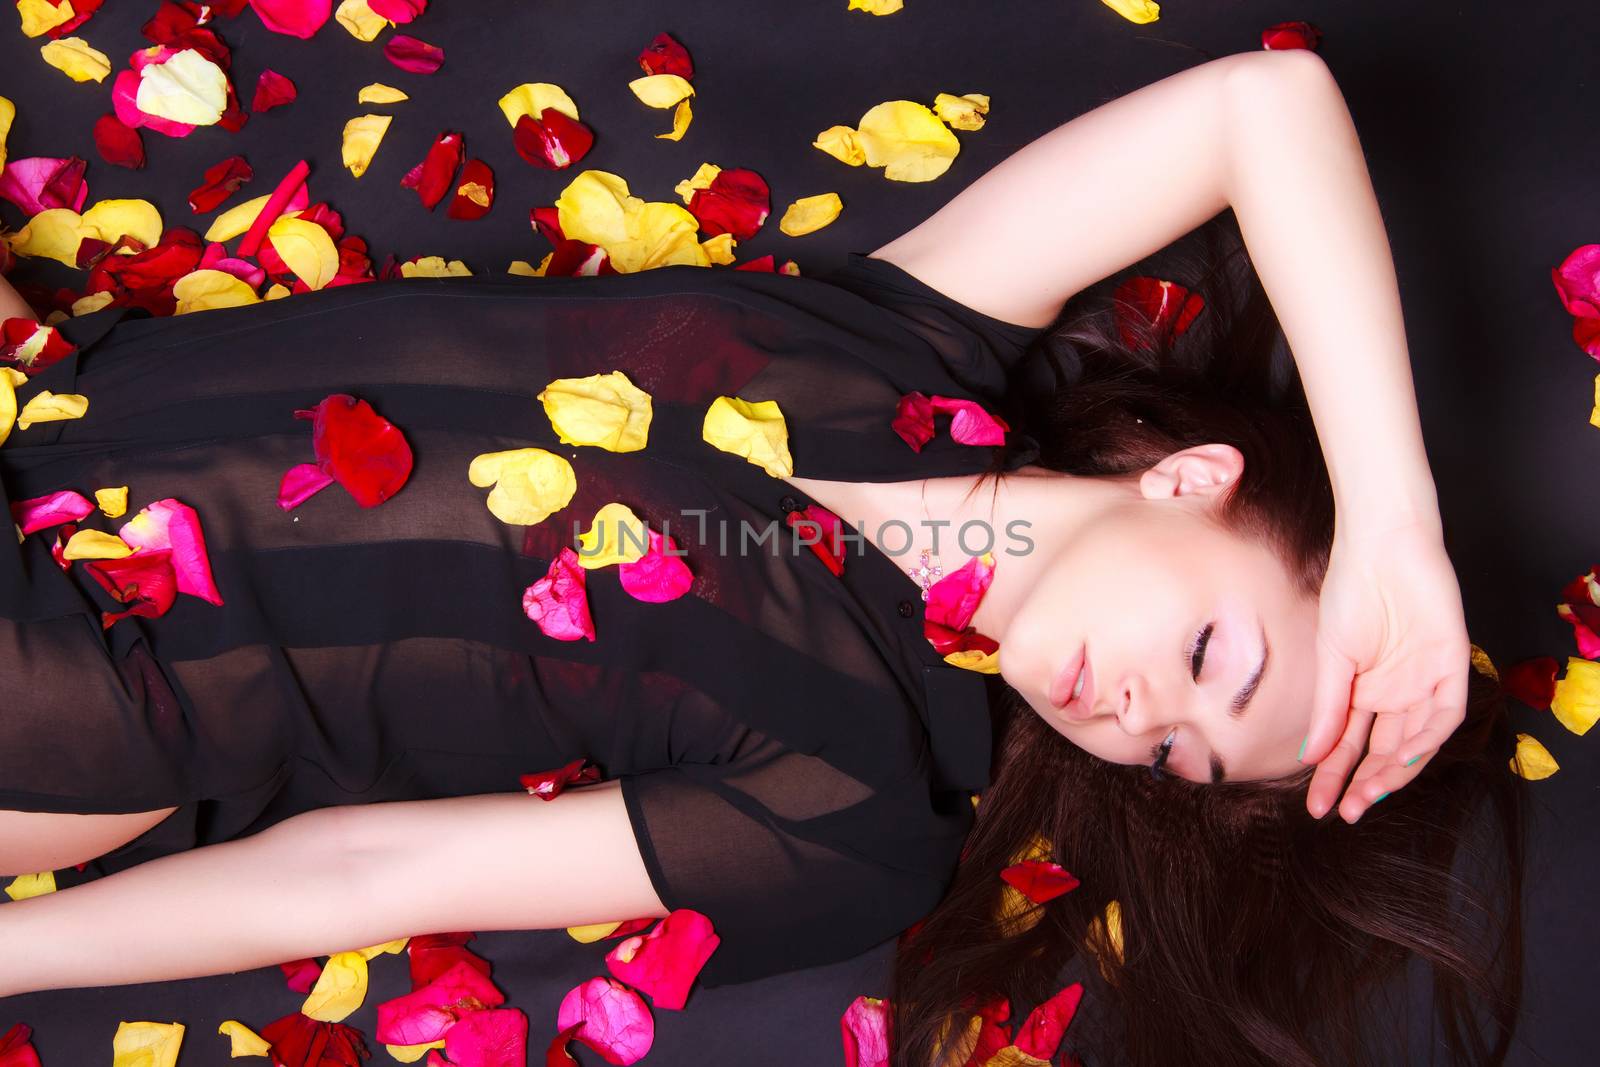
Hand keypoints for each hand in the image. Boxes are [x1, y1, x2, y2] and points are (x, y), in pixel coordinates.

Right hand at [1300, 519, 1470, 821]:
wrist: (1381, 546)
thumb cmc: (1350, 590)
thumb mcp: (1331, 657)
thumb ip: (1327, 708)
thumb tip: (1311, 755)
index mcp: (1364, 689)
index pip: (1348, 744)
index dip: (1334, 776)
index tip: (1316, 806)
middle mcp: (1396, 692)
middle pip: (1382, 750)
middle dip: (1363, 784)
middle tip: (1344, 812)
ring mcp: (1425, 681)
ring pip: (1414, 742)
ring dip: (1392, 772)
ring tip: (1367, 795)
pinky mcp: (1452, 665)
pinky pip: (1443, 714)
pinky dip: (1425, 739)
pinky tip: (1401, 758)